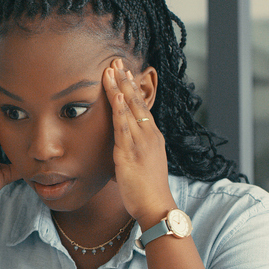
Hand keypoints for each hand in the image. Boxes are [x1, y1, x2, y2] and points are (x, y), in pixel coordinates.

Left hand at [103, 59, 175, 228]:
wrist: (157, 207)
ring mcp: (141, 143)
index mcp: (153, 137)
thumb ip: (135, 151)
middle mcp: (149, 135)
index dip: (132, 88)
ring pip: (129, 109)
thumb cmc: (148, 191)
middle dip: (125, 80)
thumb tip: (123, 147)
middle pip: (136, 102)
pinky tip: (114, 94)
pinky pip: (124, 127)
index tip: (124, 72)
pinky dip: (119, 109)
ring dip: (119, 87)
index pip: (142, 106)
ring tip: (111, 69)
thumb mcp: (144, 165)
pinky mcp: (131, 153)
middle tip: (116, 61)